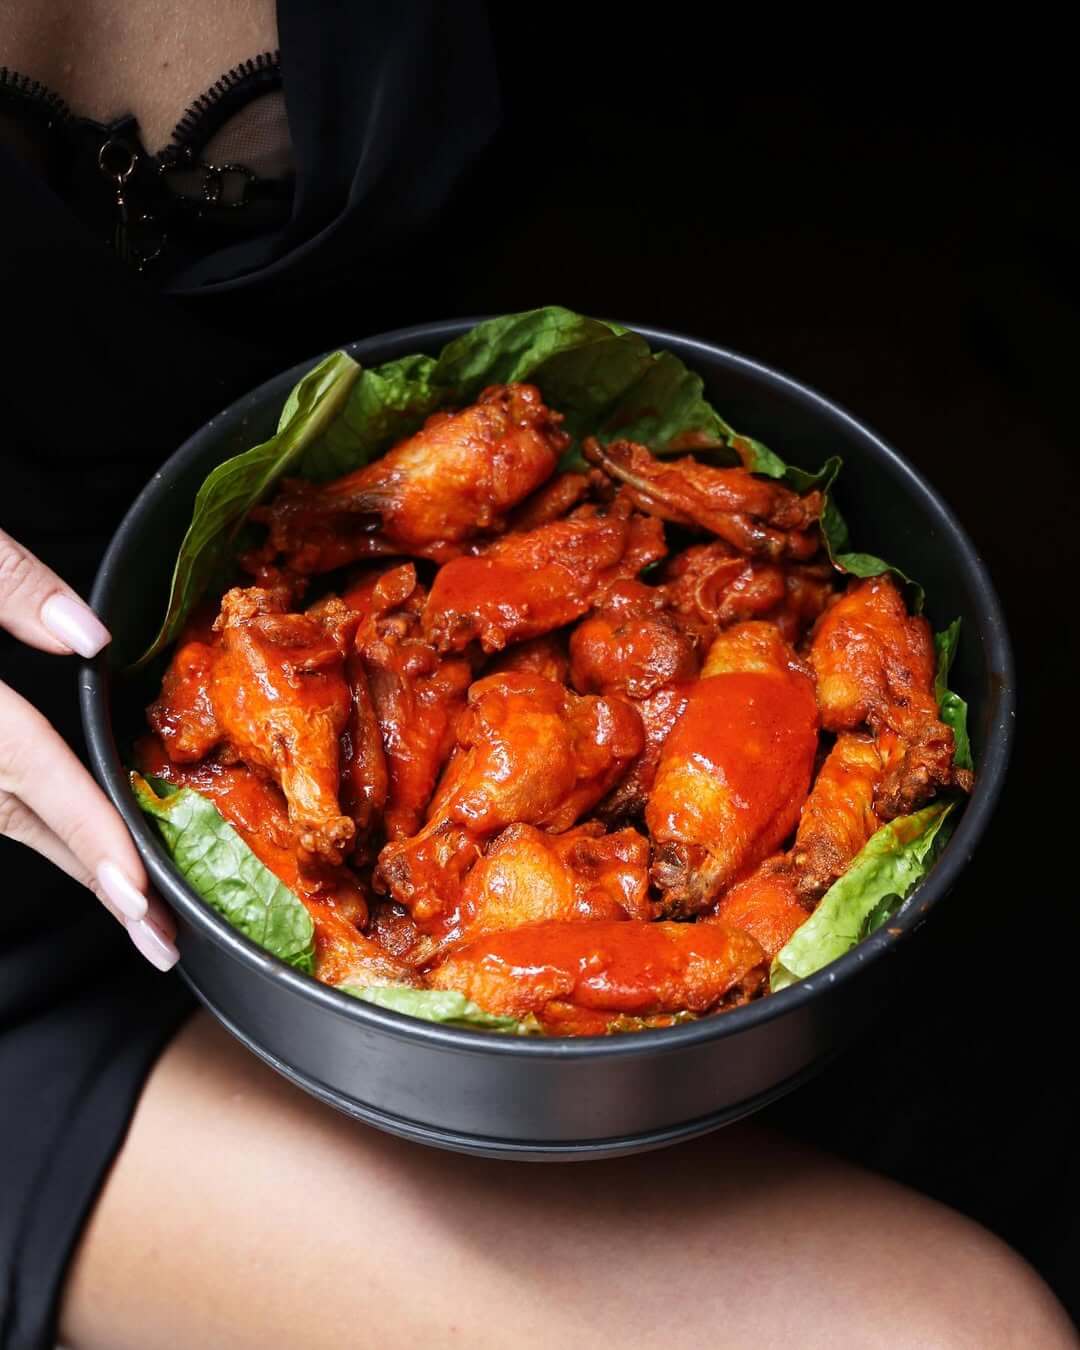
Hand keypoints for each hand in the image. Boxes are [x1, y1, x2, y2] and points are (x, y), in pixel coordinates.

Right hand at [0, 528, 177, 968]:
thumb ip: (8, 585)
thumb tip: (88, 636)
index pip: (26, 764)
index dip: (85, 831)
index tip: (135, 892)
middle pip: (20, 818)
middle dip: (94, 879)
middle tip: (161, 941)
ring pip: (0, 819)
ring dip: (67, 859)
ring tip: (137, 912)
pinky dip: (29, 824)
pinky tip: (76, 849)